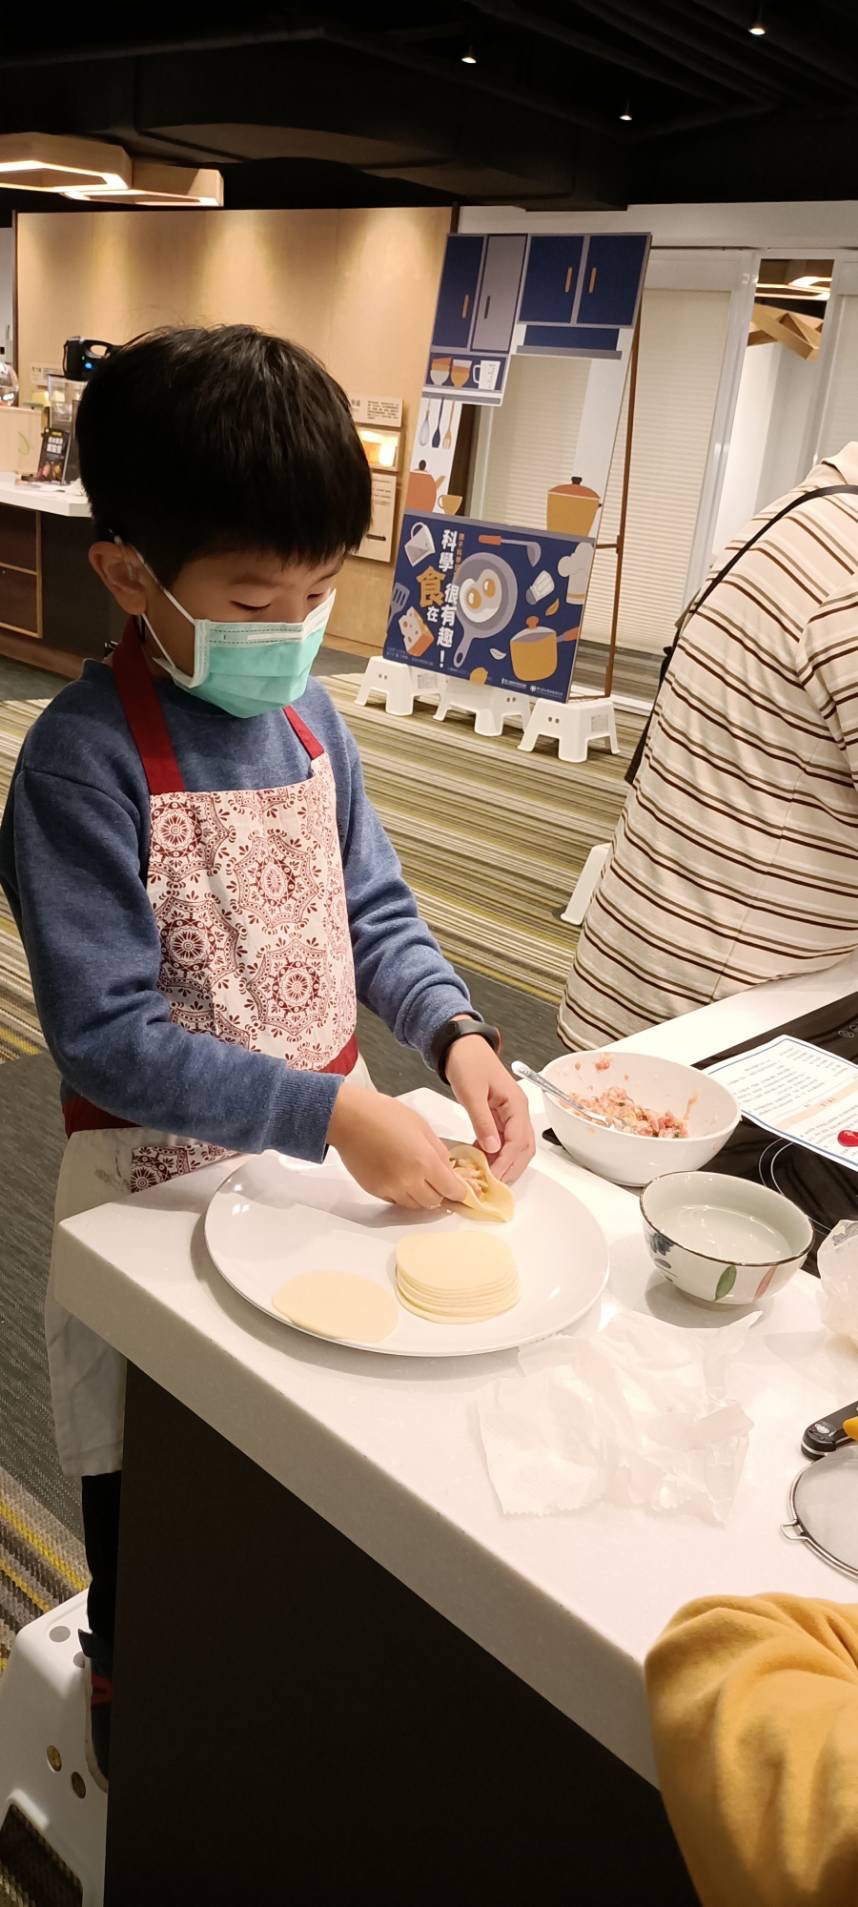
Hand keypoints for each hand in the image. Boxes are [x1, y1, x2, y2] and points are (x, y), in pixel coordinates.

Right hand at [327, 1085, 466, 1210]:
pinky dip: (404, 1195)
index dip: (459, 1191)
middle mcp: (409, 1181)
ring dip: (422, 1196)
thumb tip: (448, 1169)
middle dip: (440, 1194)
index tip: (460, 1189)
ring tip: (419, 1179)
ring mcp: (391, 1189)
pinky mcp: (375, 1191)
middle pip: (434, 1202)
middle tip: (439, 1182)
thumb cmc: (385, 1114)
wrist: (349, 1119)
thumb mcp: (421, 1126)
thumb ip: (438, 1151)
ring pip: (415, 1206)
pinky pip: (396, 1201)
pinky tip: (400, 1178)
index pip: (451, 1190)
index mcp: (425, 1161)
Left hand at [444, 1039, 534, 1183]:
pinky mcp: (499, 1115)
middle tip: (492, 1184)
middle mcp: (518, 1111)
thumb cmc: (468, 1062)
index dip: (507, 1162)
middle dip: (511, 1167)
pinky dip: (496, 1153)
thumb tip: (492, 1149)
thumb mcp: (472, 1093)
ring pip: (516, 1146)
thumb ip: (482, 1121)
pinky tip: (481, 1159)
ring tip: (487, 1175)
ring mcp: (510, 1113)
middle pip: (524, 1148)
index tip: (493, 1177)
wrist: (461, 1045)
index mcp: (516, 1104)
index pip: (518, 1141)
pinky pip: (504, 1139)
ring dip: (505, 1162)